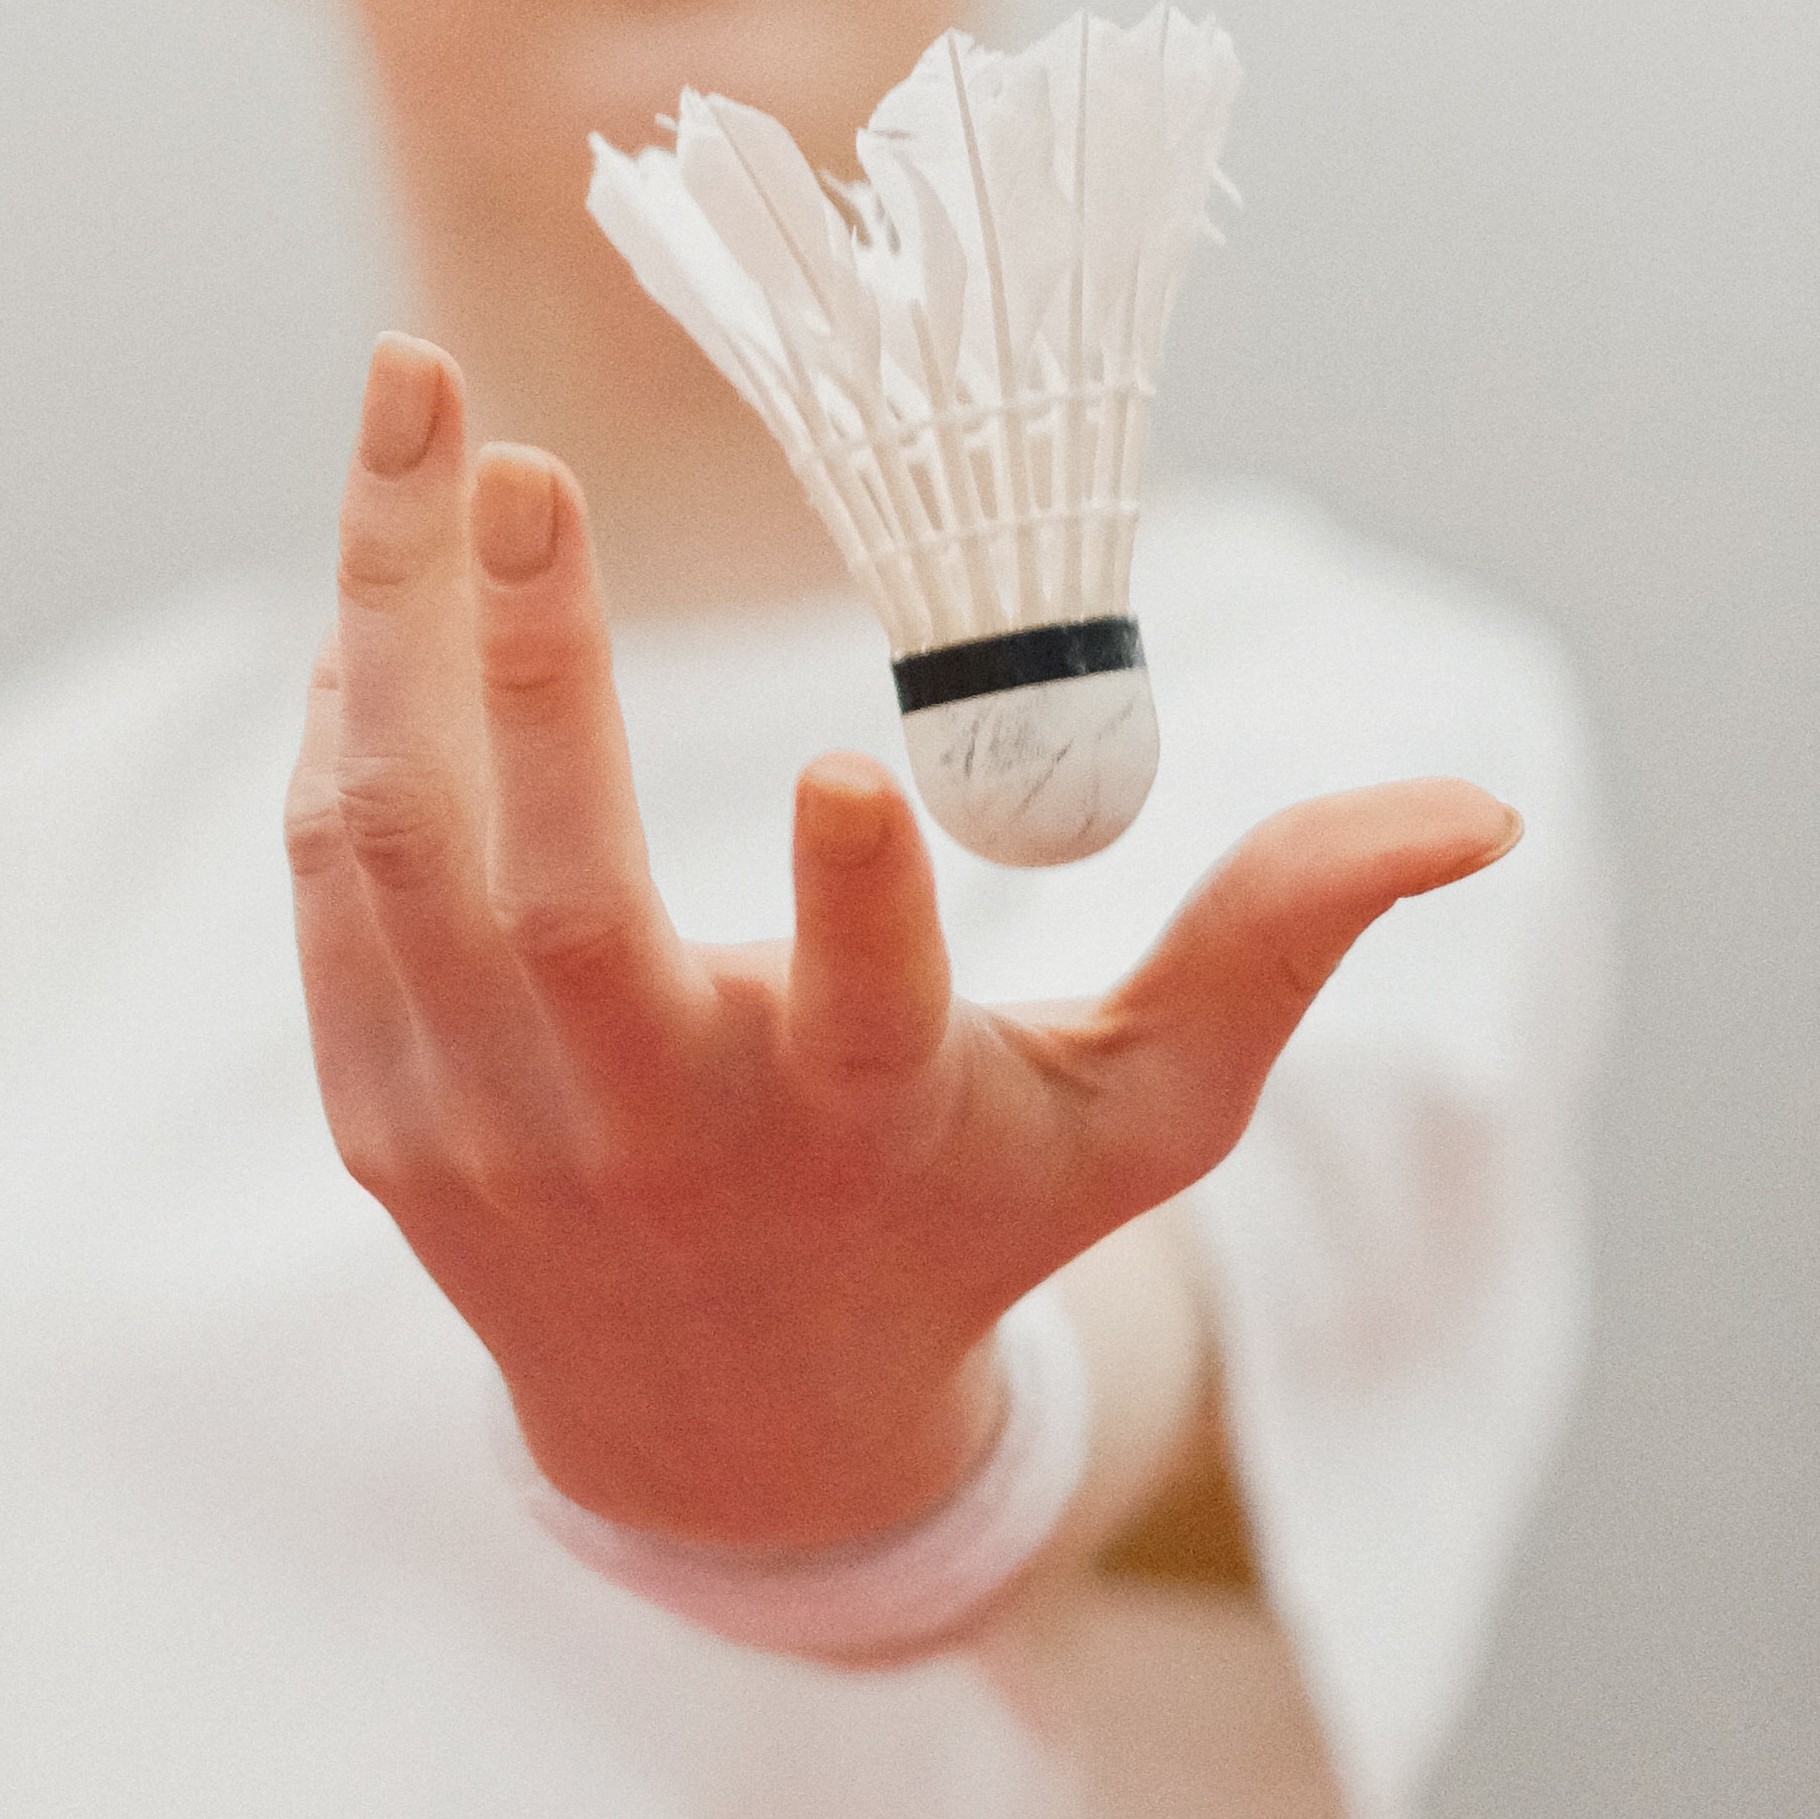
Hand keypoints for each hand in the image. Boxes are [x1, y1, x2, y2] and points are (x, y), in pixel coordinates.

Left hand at [286, 333, 1518, 1552]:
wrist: (720, 1426)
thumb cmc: (964, 1214)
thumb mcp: (1140, 1112)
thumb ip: (1273, 942)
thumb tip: (1475, 809)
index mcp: (862, 1139)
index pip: (856, 1032)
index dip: (852, 910)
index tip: (846, 761)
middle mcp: (657, 1143)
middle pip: (559, 917)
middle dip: (540, 683)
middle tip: (527, 461)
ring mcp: (495, 1131)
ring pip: (411, 856)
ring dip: (395, 619)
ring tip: (409, 392)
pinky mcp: (386, 1106)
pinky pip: (344, 886)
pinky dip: (349, 717)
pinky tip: (379, 550)